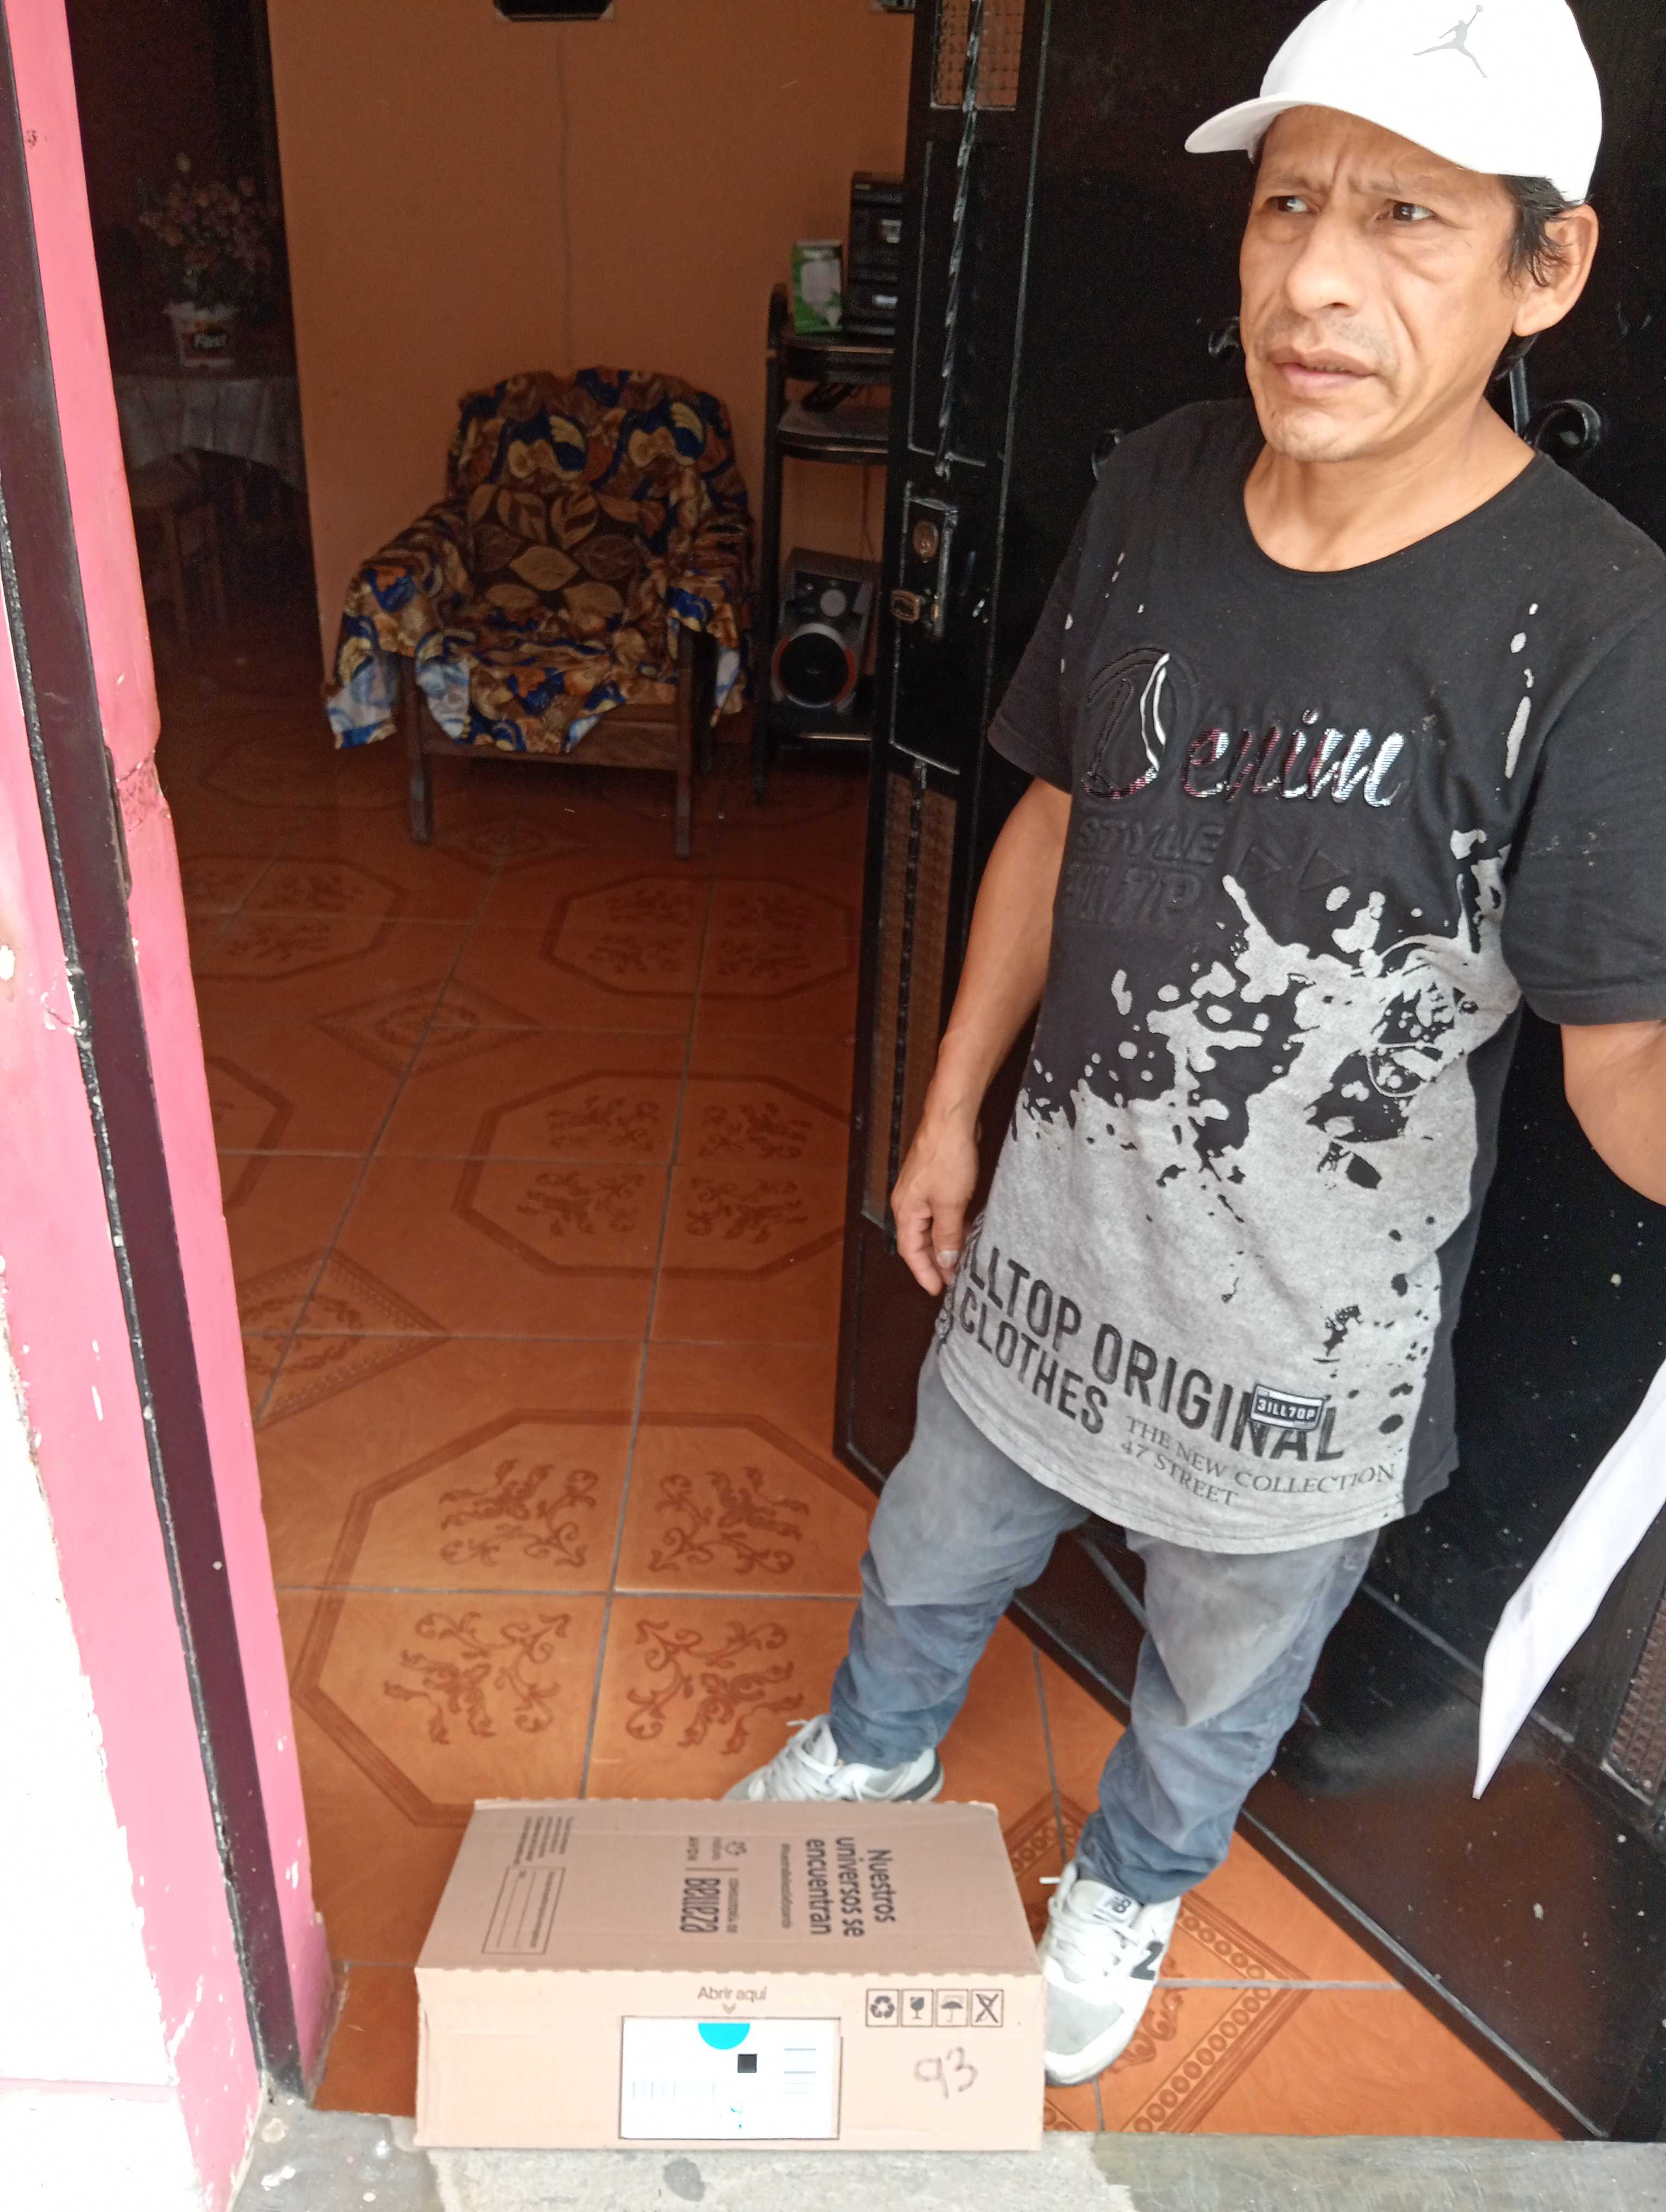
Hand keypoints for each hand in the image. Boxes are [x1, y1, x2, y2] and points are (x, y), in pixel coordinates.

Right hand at [891, 1102, 979, 1295]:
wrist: (951, 1119)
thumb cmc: (947, 1158)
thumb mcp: (951, 1203)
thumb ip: (948, 1235)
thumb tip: (945, 1262)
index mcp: (905, 1210)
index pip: (910, 1251)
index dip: (923, 1273)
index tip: (936, 1291)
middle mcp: (908, 1202)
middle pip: (918, 1241)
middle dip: (934, 1263)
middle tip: (953, 1281)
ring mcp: (921, 1190)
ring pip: (930, 1227)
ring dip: (943, 1245)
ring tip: (960, 1263)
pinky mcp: (934, 1180)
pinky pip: (938, 1213)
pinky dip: (949, 1227)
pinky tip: (964, 1233)